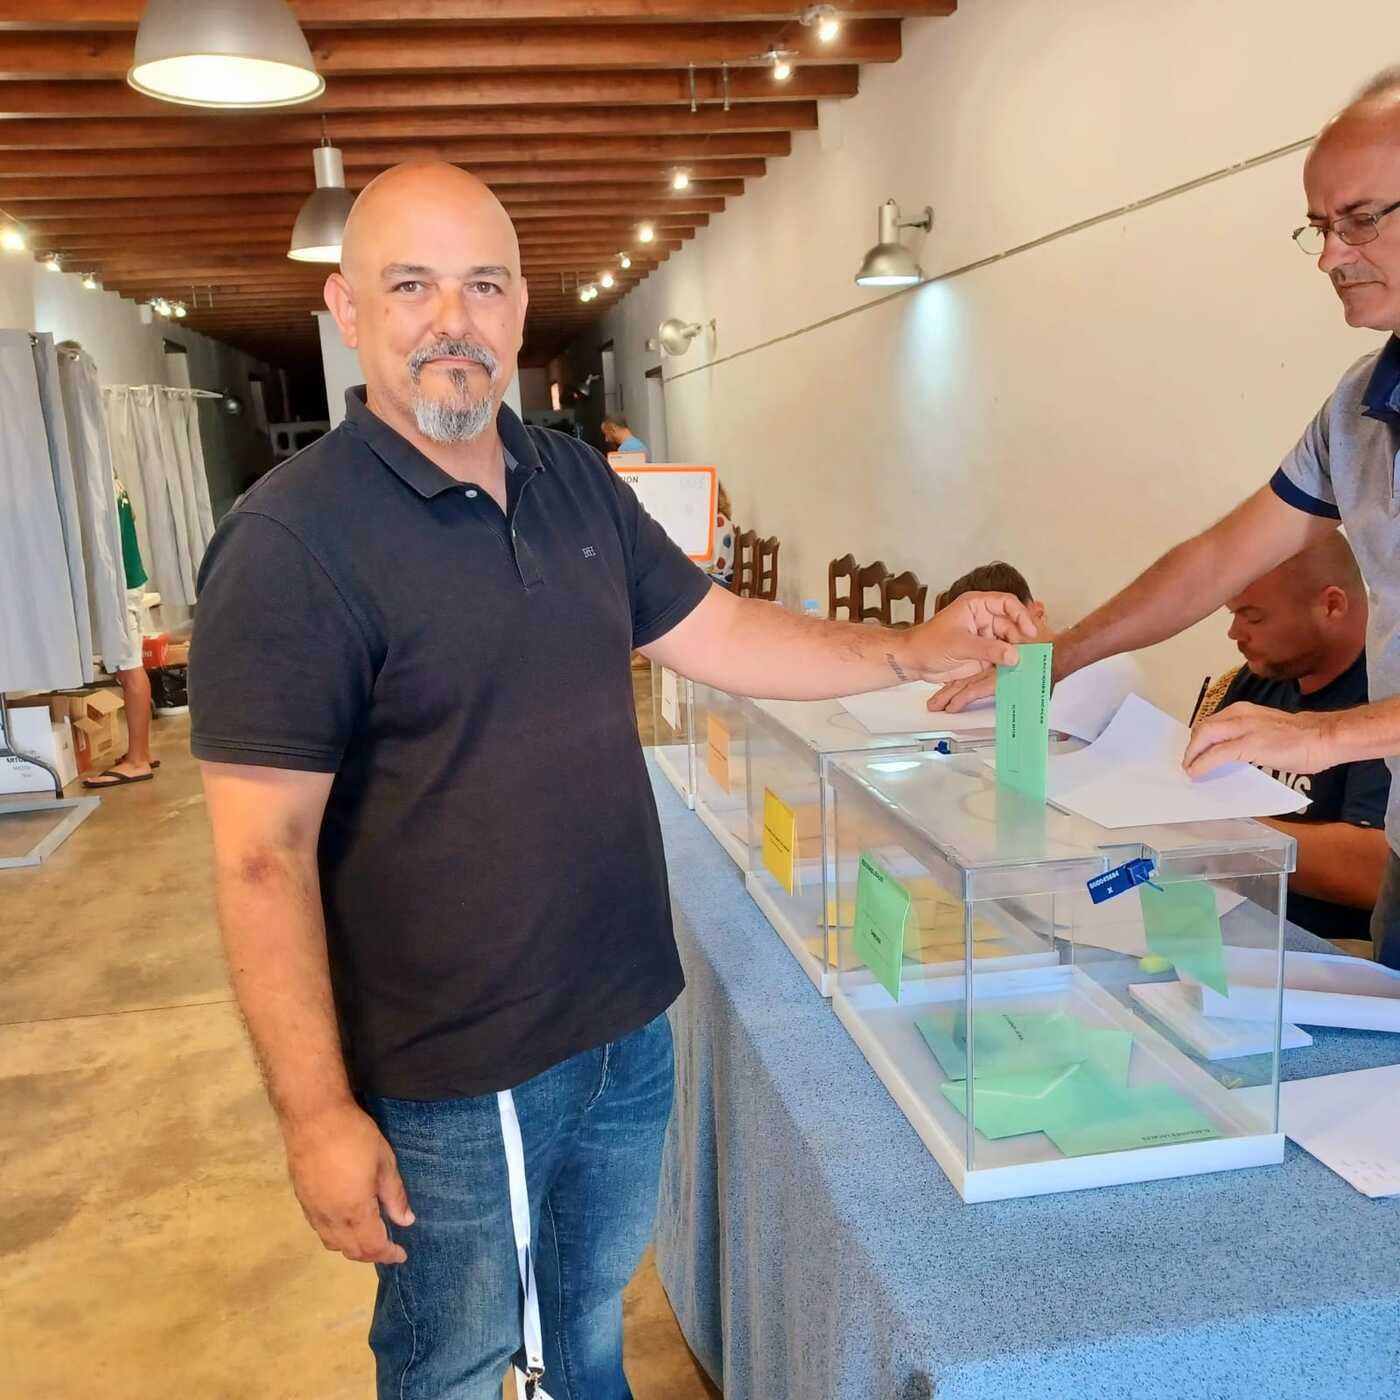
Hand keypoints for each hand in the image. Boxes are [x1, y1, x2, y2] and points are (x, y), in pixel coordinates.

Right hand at [283, 1102, 414, 1264]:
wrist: (313, 1118)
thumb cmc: (354, 1136)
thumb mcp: (384, 1161)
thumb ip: (394, 1195)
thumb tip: (406, 1221)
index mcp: (355, 1210)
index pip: (372, 1246)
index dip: (388, 1254)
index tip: (402, 1254)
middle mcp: (331, 1218)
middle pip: (351, 1250)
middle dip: (371, 1254)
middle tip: (388, 1247)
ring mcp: (313, 1210)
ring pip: (332, 1242)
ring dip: (351, 1246)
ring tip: (368, 1237)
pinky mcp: (302, 1200)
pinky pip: (320, 1229)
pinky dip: (335, 1235)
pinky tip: (345, 1222)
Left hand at [899, 592, 1037, 684]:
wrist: (914, 661)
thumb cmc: (927, 643)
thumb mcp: (959, 645)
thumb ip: (988, 649)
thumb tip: (1013, 655)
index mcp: (976, 605)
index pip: (1007, 603)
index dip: (1021, 615)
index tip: (1029, 631)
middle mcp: (984, 619)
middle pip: (1013, 625)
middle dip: (1022, 639)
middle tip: (1031, 654)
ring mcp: (986, 637)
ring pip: (1011, 642)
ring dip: (1018, 653)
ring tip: (1028, 664)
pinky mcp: (985, 654)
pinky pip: (1003, 657)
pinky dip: (1010, 663)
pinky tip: (1018, 671)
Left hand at [1182, 702, 1336, 779]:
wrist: (1325, 737)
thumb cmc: (1302, 737)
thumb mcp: (1266, 729)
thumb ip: (1247, 735)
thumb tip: (1232, 750)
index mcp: (1243, 711)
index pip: (1212, 722)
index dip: (1199, 738)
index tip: (1193, 751)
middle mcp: (1240, 714)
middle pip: (1202, 728)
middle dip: (1191, 747)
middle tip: (1188, 762)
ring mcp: (1244, 728)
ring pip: (1204, 737)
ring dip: (1192, 755)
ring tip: (1190, 769)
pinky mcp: (1248, 745)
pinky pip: (1216, 754)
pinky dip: (1202, 764)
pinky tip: (1196, 773)